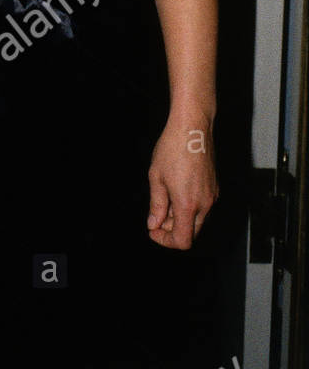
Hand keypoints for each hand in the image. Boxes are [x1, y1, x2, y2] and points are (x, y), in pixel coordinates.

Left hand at [147, 116, 217, 248]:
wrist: (193, 127)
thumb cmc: (172, 149)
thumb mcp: (156, 177)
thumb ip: (156, 205)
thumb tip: (154, 224)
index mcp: (188, 204)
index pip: (182, 240)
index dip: (165, 241)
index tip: (153, 231)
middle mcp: (205, 204)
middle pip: (191, 233)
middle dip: (172, 231)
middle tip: (156, 219)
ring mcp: (212, 195)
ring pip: (198, 221)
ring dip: (181, 219)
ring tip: (163, 202)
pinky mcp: (214, 187)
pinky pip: (203, 208)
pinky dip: (189, 208)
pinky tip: (175, 193)